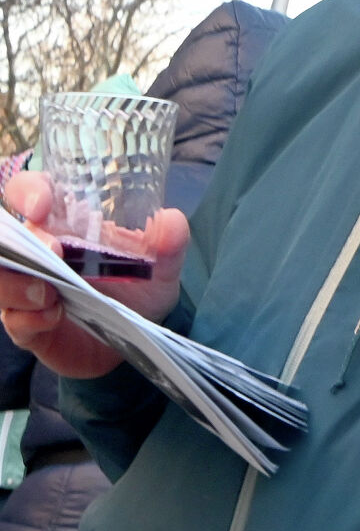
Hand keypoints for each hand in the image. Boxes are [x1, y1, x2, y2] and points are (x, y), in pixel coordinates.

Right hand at [0, 171, 186, 378]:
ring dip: (18, 283)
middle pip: (9, 236)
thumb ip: (169, 242)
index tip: (42, 205)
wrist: (136, 338)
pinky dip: (29, 317)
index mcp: (64, 225)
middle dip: (27, 241)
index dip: (29, 192)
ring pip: (2, 277)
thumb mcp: (161, 266)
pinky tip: (54, 316)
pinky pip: (13, 320)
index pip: (30, 193)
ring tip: (50, 293)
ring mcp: (28, 289)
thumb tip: (170, 220)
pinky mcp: (28, 325)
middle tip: (55, 252)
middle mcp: (39, 252)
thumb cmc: (138, 290)